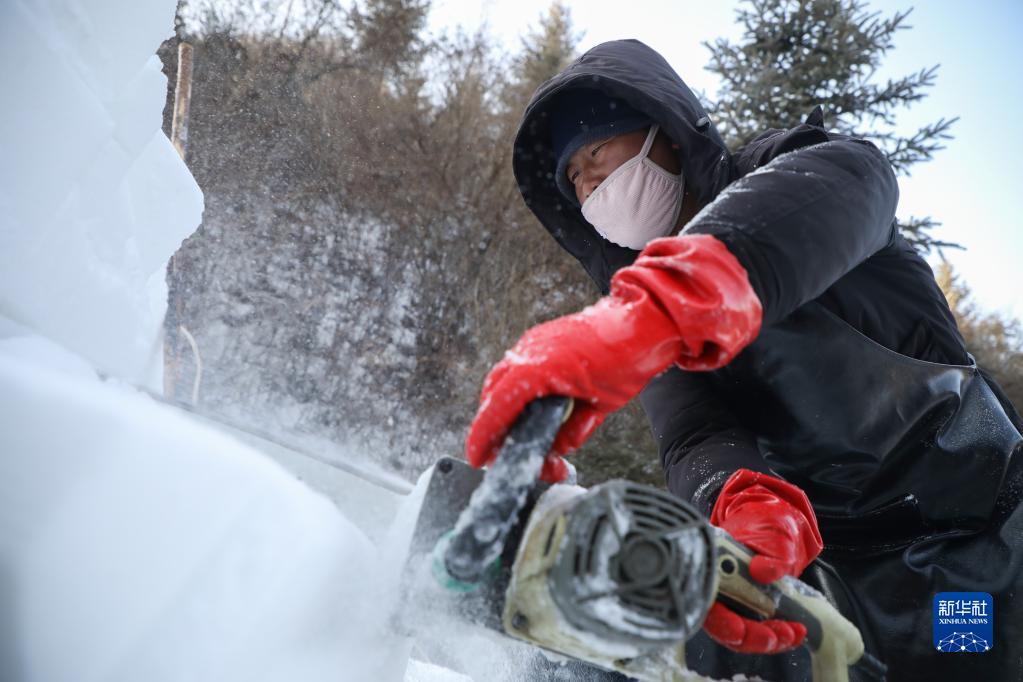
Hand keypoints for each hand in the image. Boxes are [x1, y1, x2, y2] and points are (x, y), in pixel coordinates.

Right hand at [465, 235, 761, 481]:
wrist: (646, 318)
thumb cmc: (629, 357)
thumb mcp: (602, 407)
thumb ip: (572, 432)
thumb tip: (555, 450)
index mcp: (540, 369)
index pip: (497, 408)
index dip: (483, 437)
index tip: (477, 457)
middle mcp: (529, 352)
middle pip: (493, 395)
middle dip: (494, 427)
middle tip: (507, 454)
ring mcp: (533, 342)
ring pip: (502, 380)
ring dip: (503, 408)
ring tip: (520, 434)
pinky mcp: (541, 338)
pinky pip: (517, 366)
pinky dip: (516, 389)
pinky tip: (532, 407)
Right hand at [703, 469, 822, 652]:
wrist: (770, 522)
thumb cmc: (764, 524)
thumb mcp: (772, 534)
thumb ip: (770, 553)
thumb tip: (762, 571)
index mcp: (709, 567)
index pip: (706, 605)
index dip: (721, 623)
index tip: (741, 629)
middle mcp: (713, 588)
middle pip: (722, 627)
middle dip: (752, 637)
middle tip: (781, 635)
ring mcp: (727, 600)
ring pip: (738, 633)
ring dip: (767, 640)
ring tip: (794, 634)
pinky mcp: (744, 607)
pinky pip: (753, 630)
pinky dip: (772, 635)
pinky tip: (791, 632)